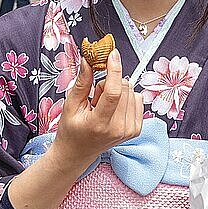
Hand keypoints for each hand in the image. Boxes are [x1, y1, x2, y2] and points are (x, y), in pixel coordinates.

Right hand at [52, 49, 142, 171]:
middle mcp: (118, 128)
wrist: (77, 153)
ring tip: (102, 105)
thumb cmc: (71, 130)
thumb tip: (88, 60)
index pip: (114, 92)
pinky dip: (125, 97)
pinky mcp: (136, 129)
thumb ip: (82, 82)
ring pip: (131, 90)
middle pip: (124, 87)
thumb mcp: (70, 105)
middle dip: (109, 83)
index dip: (114, 70)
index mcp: (100, 123)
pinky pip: (137, 98)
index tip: (112, 55)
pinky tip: (112, 108)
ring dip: (117, 90)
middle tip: (95, 97)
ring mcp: (129, 130)